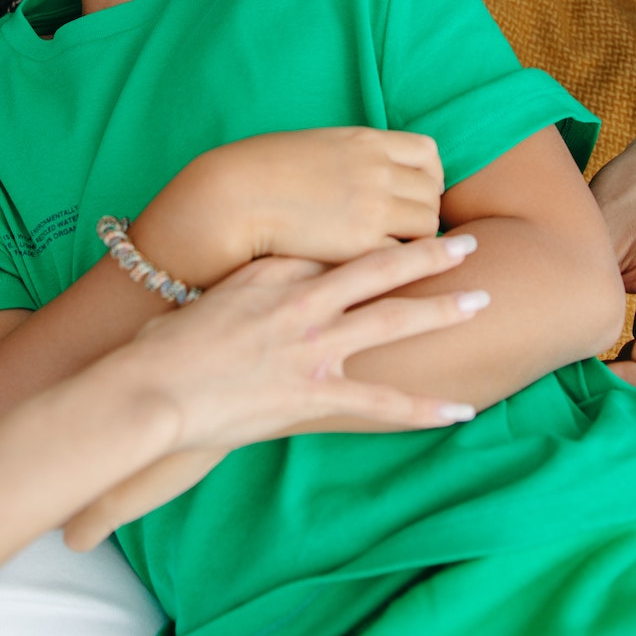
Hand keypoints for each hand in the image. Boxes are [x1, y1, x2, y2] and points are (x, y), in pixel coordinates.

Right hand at [75, 233, 484, 544]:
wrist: (152, 388)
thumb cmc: (166, 345)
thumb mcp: (212, 294)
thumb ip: (251, 282)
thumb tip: (265, 278)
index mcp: (279, 274)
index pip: (338, 248)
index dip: (375, 236)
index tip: (403, 227)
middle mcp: (307, 303)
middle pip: (382, 270)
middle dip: (431, 255)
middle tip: (470, 242)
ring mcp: (316, 349)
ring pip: (395, 322)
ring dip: (443, 310)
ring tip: (483, 299)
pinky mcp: (316, 396)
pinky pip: (384, 405)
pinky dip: (425, 409)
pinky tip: (461, 408)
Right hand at [133, 127, 443, 284]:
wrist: (228, 198)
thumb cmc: (256, 174)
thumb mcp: (313, 147)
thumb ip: (348, 157)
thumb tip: (364, 170)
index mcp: (364, 140)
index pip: (427, 153)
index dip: (426, 178)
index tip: (411, 196)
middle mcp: (377, 169)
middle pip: (432, 192)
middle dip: (422, 212)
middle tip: (400, 233)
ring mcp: (374, 205)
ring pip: (428, 225)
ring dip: (415, 242)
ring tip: (389, 255)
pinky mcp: (363, 242)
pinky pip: (405, 255)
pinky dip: (396, 264)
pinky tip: (372, 272)